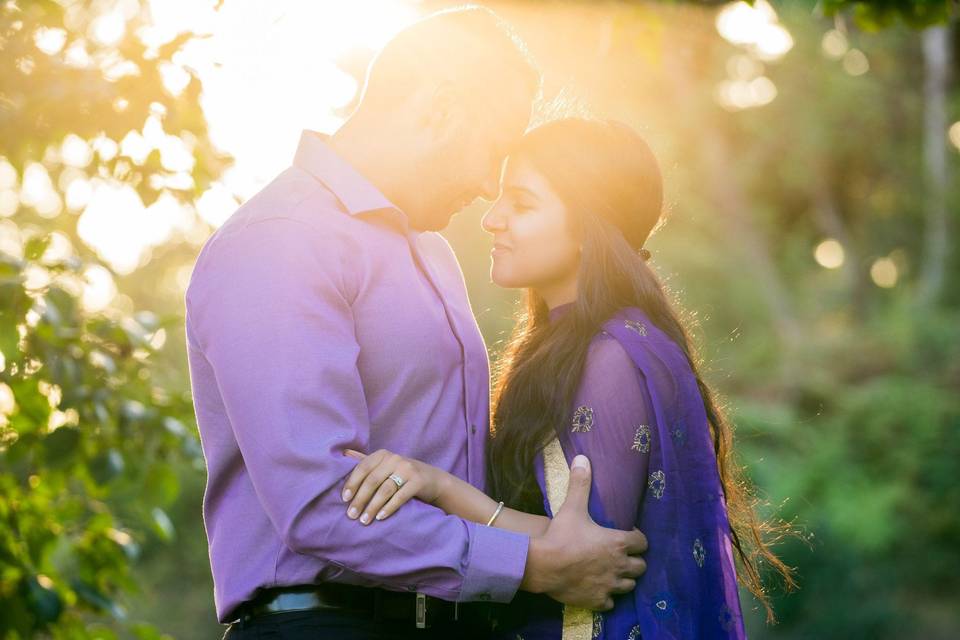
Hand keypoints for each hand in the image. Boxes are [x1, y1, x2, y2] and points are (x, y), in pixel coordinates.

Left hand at [340, 448, 447, 524]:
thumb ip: (366, 460)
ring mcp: (408, 469)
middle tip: (351, 515)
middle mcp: (395, 459)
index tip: (344, 499)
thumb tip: (343, 453)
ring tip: (364, 520)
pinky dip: (389, 508)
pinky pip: (400, 496)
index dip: (352, 483)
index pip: (363, 467)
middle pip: (372, 480)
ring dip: (372, 507)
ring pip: (385, 490)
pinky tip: (380, 517)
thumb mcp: (385, 464)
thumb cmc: (402, 474)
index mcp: (383, 454)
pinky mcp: (418, 481)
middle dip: (360, 499)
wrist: (433, 480)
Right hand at [522, 455, 647, 610]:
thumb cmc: (561, 535)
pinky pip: (611, 602)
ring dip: (623, 579)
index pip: (642, 542)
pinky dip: (607, 596)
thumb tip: (583, 458)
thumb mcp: (572, 506)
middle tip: (621, 555)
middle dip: (634, 560)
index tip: (627, 535)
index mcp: (619, 543)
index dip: (636, 538)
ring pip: (629, 586)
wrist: (543, 565)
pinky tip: (597, 588)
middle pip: (641, 566)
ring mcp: (610, 585)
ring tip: (612, 572)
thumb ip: (581, 483)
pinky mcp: (598, 601)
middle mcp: (620, 566)